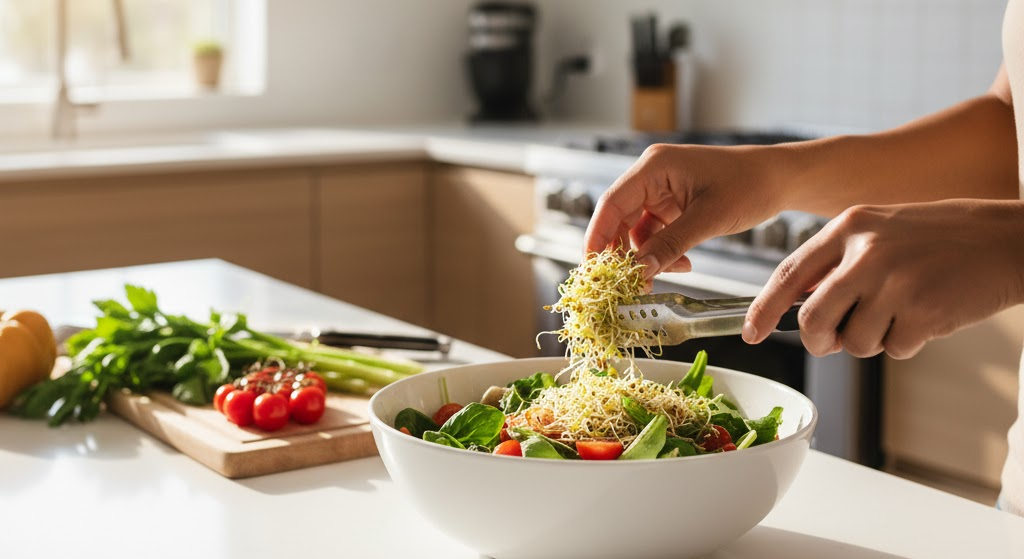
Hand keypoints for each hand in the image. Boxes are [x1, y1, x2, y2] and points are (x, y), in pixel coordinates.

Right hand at [584, 144, 784, 276]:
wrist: (781, 179)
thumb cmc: (750, 185)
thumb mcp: (708, 219)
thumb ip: (669, 245)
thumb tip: (639, 272)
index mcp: (654, 166)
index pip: (611, 203)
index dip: (597, 237)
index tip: (592, 269)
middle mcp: (652, 175)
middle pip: (618, 218)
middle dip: (624, 252)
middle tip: (628, 282)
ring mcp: (661, 189)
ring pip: (635, 229)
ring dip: (647, 255)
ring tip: (670, 271)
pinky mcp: (672, 204)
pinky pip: (654, 232)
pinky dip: (662, 251)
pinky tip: (682, 263)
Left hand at [744, 200, 1023, 358]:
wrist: (1010, 240)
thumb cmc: (943, 238)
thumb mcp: (881, 231)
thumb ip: (838, 262)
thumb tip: (796, 305)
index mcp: (849, 226)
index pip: (789, 273)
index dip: (763, 308)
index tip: (751, 332)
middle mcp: (866, 252)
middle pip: (813, 320)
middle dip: (821, 341)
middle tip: (837, 340)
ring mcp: (895, 281)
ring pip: (855, 342)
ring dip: (874, 341)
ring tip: (902, 313)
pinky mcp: (924, 310)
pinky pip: (895, 348)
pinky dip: (908, 342)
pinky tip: (929, 314)